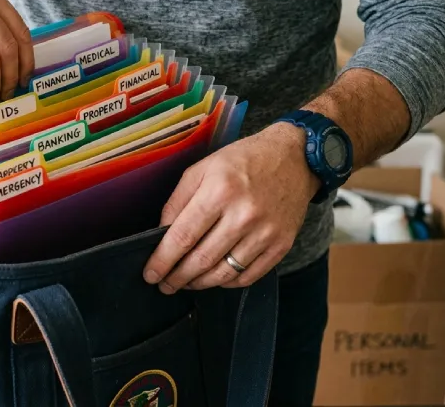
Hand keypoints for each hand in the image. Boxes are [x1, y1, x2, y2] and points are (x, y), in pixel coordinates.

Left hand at [142, 123, 320, 291]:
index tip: (150, 274)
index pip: (183, 236)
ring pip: (224, 273)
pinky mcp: (282, 245)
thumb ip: (178, 201)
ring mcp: (266, 232)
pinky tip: (214, 278)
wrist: (294, 159)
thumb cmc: (242, 161)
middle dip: (177, 278)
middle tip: (164, 284)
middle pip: (201, 260)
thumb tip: (161, 235)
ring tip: (186, 283)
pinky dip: (227, 283)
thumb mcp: (202, 168)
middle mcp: (244, 214)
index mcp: (219, 191)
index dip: (162, 260)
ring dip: (199, 284)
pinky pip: (248, 276)